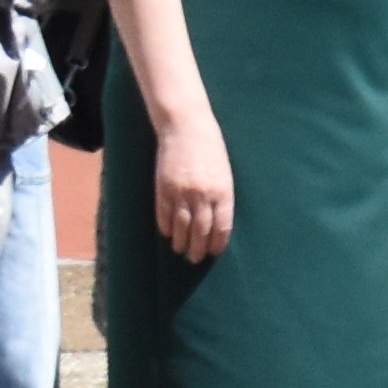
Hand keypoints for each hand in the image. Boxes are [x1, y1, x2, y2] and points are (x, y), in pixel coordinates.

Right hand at [151, 110, 232, 261]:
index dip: (217, 242)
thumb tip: (217, 218)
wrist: (186, 128)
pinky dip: (165, 226)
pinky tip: (167, 234)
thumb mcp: (225, 172)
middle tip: (196, 259)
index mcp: (223, 192)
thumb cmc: (211, 149)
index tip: (215, 252)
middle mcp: (203, 196)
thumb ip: (221, 195)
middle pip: (201, 230)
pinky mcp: (163, 188)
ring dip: (181, 241)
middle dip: (199, 248)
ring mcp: (181, 193)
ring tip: (180, 251)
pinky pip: (163, 213)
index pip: (222, 226)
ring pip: (181, 226)